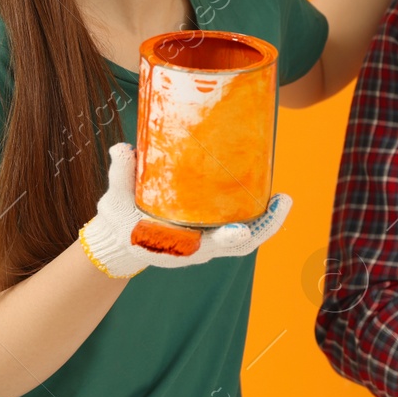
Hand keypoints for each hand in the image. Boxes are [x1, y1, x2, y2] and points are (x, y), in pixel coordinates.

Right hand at [79, 143, 292, 278]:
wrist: (121, 241)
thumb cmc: (119, 222)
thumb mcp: (114, 201)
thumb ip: (121, 175)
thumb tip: (122, 148)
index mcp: (178, 245)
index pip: (208, 246)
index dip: (226, 239)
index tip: (240, 230)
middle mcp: (199, 248)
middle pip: (240, 244)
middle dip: (265, 226)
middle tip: (283, 201)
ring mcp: (209, 243)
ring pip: (246, 238)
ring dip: (268, 221)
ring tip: (283, 200)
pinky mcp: (212, 233)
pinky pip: (242, 228)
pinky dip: (258, 217)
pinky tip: (268, 195)